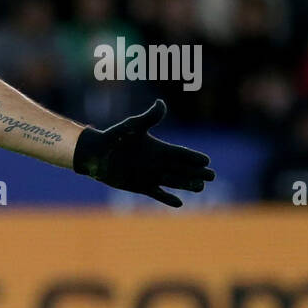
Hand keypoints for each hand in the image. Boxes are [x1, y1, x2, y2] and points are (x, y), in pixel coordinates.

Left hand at [72, 100, 213, 207]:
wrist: (95, 154)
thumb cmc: (114, 137)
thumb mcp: (133, 126)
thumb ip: (149, 118)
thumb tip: (161, 103)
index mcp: (159, 148)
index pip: (181, 154)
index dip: (194, 157)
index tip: (207, 161)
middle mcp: (157, 162)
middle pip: (183, 169)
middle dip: (197, 173)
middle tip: (211, 177)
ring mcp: (150, 175)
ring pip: (174, 182)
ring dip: (187, 185)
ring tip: (200, 188)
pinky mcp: (140, 187)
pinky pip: (157, 194)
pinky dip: (167, 198)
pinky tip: (179, 203)